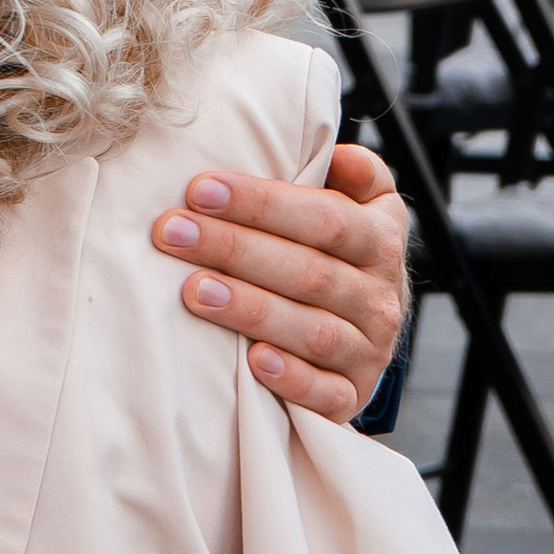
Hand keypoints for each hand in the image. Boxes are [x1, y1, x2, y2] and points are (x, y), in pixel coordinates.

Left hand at [149, 143, 410, 422]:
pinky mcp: (350, 397)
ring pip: (313, 330)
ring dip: (251, 309)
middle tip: (172, 233)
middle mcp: (381, 296)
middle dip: (235, 248)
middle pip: (309, 272)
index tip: (200, 190)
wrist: (365, 336)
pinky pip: (325, 393)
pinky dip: (291, 378)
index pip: (325, 218)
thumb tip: (343, 156)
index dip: (263, 203)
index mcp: (380, 240)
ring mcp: (369, 350)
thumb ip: (356, 176)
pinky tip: (252, 362)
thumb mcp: (360, 208)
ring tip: (195, 291)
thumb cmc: (338, 258)